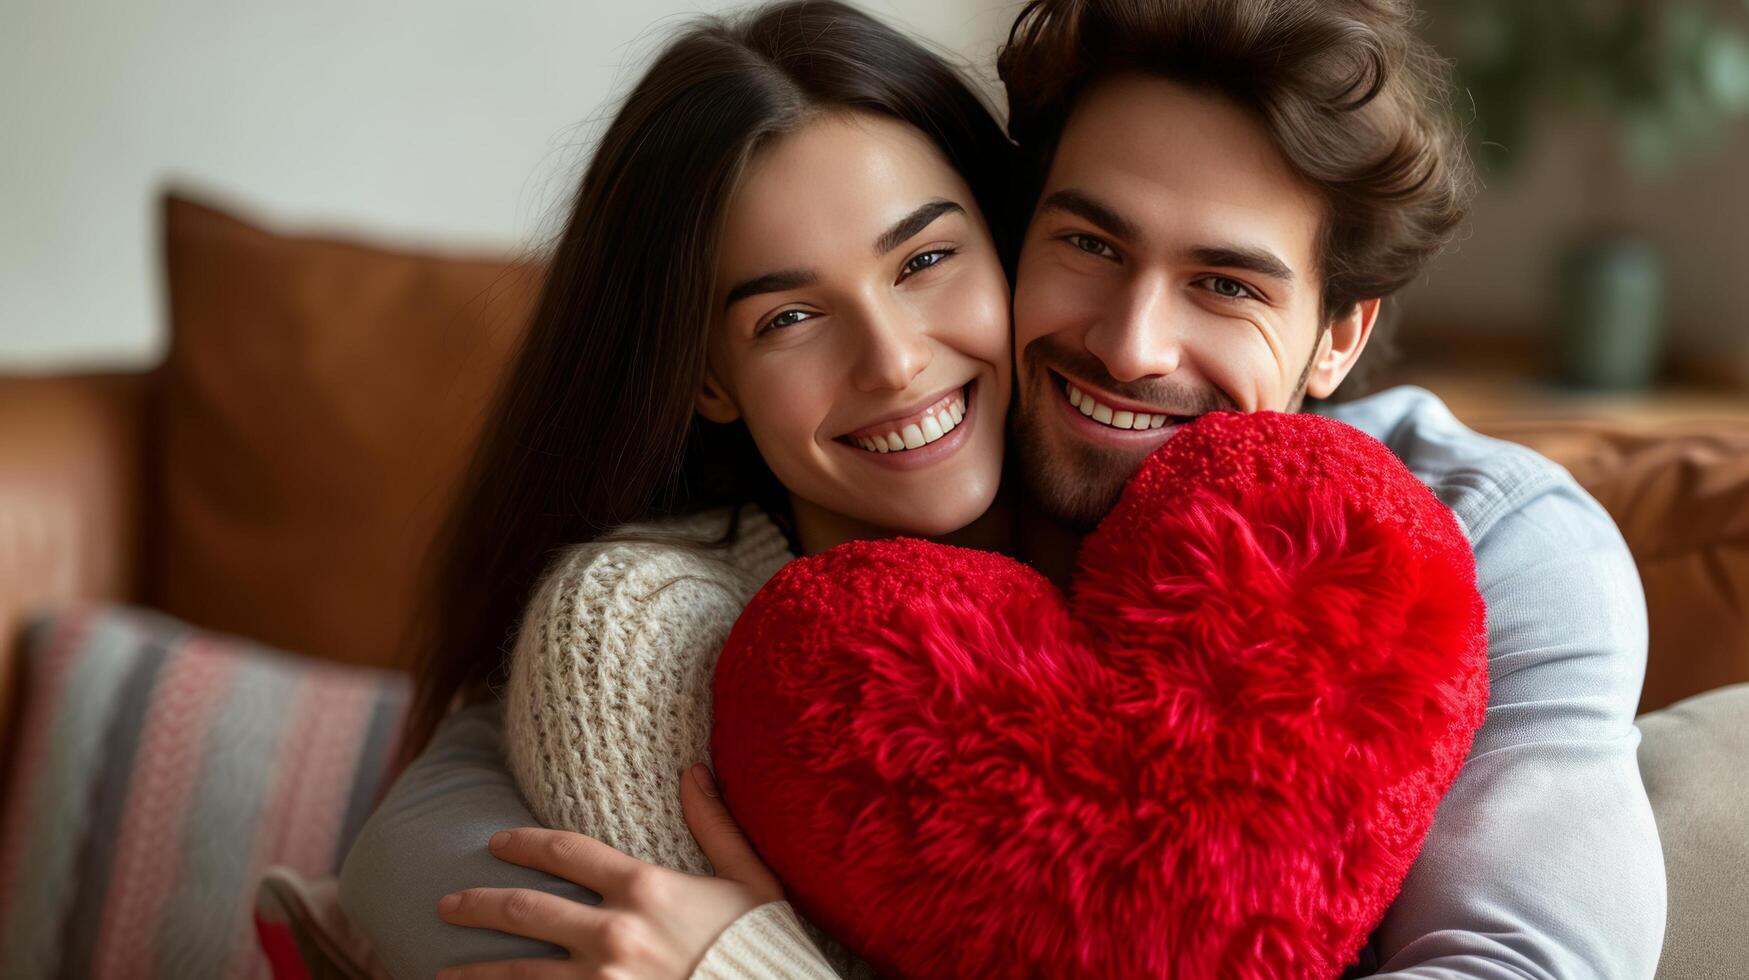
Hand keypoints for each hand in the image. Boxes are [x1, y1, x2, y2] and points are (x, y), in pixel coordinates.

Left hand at [435, 763, 781, 979]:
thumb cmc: (766, 946)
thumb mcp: (751, 880)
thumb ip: (715, 825)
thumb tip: (693, 770)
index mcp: (646, 887)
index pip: (565, 852)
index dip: (524, 843)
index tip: (496, 843)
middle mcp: (613, 932)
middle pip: (524, 910)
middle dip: (478, 904)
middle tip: (446, 904)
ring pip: (517, 974)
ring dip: (474, 972)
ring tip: (442, 971)